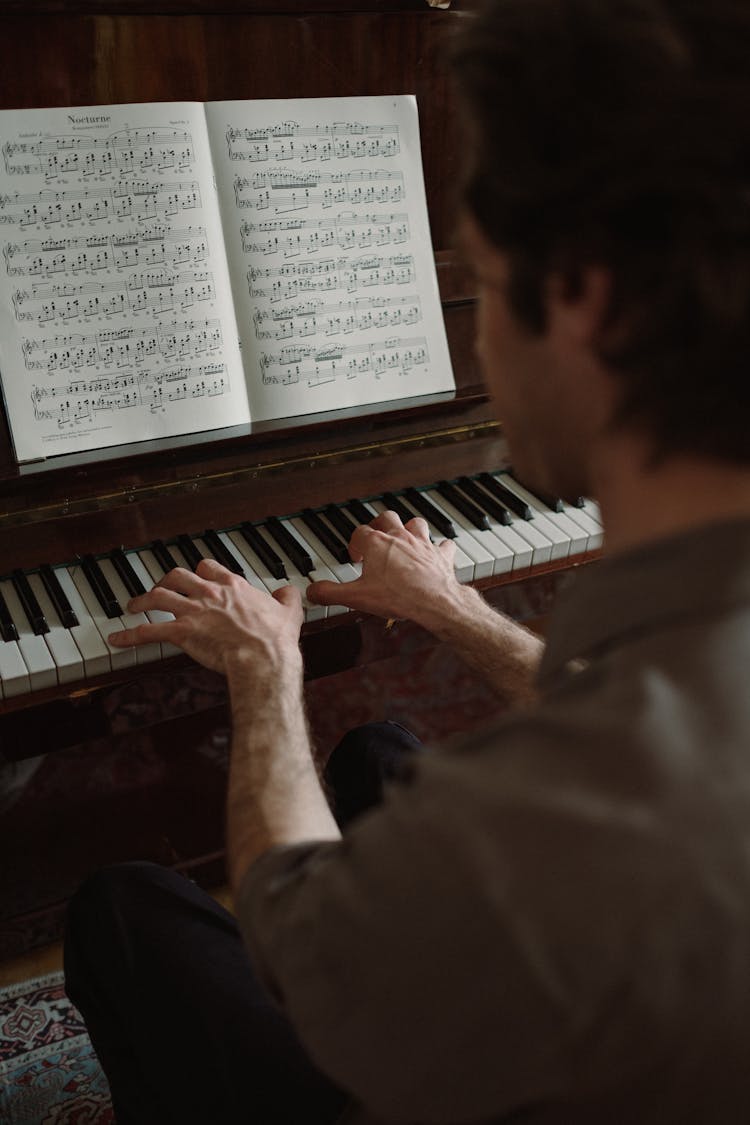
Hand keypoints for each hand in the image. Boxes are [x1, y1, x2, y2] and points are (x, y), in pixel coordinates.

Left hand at [108, 557, 303, 677]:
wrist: (263, 657)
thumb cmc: (275, 638)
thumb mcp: (289, 612)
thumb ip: (287, 598)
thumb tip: (290, 591)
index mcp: (233, 586)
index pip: (208, 567)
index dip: (200, 572)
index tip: (197, 577)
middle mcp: (209, 593)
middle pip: (177, 575)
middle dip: (165, 581)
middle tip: (160, 589)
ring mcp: (193, 612)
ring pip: (158, 597)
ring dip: (142, 601)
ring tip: (133, 607)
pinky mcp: (182, 633)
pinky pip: (149, 632)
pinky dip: (130, 635)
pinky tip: (118, 639)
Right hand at [307, 510, 460, 627]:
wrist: (433, 601)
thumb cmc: (397, 596)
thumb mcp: (356, 597)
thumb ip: (330, 593)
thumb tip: (312, 592)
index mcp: (377, 543)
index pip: (360, 533)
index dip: (355, 543)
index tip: (355, 556)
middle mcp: (399, 537)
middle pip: (387, 518)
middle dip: (380, 524)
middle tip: (376, 536)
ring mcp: (422, 544)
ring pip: (416, 523)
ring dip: (410, 529)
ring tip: (405, 537)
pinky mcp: (440, 555)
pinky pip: (443, 544)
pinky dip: (440, 547)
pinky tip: (438, 551)